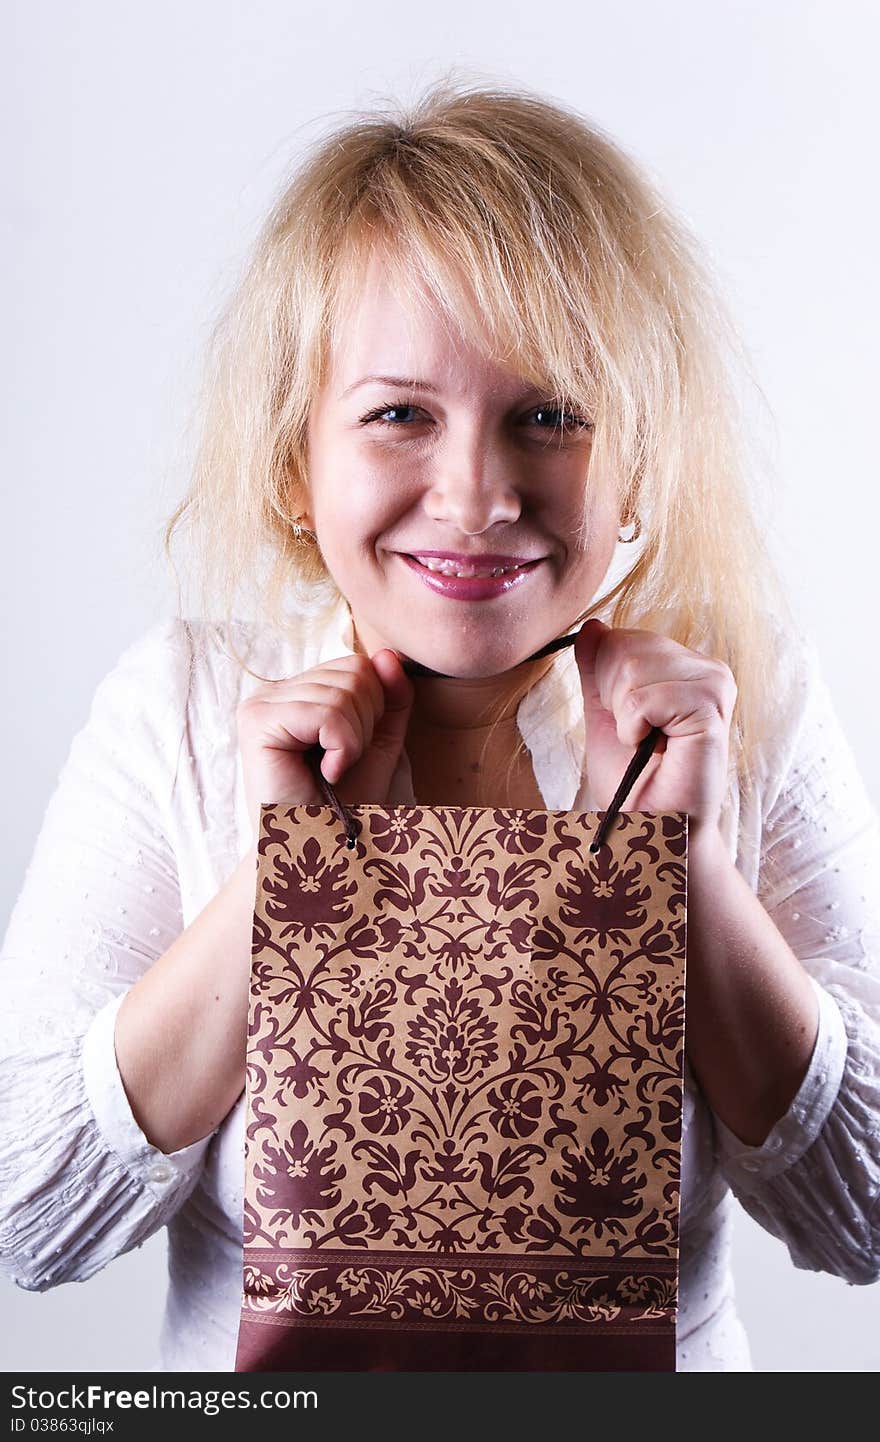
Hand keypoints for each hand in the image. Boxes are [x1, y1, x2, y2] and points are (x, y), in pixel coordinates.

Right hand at [236, 649, 414, 845]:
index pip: (358, 666)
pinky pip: (325, 712)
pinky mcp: (257, 722)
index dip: (375, 709)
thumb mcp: (380, 744)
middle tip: (342, 764)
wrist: (318, 852)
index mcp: (300, 692)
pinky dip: (341, 746)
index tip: (353, 752)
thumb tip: (389, 654)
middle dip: (366, 723)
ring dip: (353, 741)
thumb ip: (390, 699)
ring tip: (332, 771)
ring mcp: (261, 703)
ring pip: (343, 692)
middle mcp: (275, 691)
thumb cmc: (344, 805)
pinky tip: (326, 772)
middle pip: (354, 672)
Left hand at [572, 618, 736, 842]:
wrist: (653, 828)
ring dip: (625, 716)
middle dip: (614, 697)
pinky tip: (654, 749)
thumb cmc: (634, 780)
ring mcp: (714, 686)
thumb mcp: (606, 715)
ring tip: (649, 744)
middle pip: (626, 647)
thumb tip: (591, 627)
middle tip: (639, 737)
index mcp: (686, 666)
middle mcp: (707, 669)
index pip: (623, 638)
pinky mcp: (710, 709)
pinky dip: (634, 728)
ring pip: (633, 668)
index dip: (606, 680)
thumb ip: (598, 670)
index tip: (628, 721)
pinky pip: (644, 698)